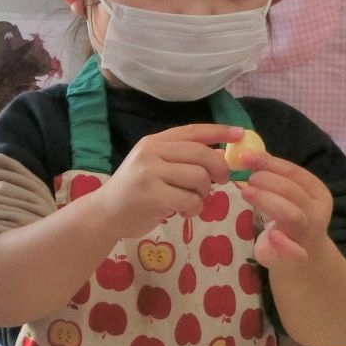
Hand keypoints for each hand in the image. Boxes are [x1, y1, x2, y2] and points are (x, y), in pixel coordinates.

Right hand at [92, 124, 236, 240]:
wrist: (104, 213)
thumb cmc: (134, 191)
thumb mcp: (154, 167)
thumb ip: (182, 158)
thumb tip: (221, 154)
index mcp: (153, 142)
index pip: (192, 131)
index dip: (219, 131)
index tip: (240, 133)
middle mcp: (151, 153)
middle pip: (202, 154)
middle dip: (219, 170)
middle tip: (220, 182)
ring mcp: (150, 174)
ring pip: (199, 178)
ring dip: (204, 194)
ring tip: (192, 201)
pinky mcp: (152, 196)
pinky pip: (191, 201)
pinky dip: (194, 209)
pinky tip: (182, 212)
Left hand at [235, 149, 333, 267]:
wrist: (301, 258)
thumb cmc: (286, 219)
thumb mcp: (283, 194)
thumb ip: (269, 176)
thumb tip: (242, 154)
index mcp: (316, 191)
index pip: (293, 171)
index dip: (268, 162)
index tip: (244, 156)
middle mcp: (317, 211)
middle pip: (291, 190)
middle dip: (266, 181)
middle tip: (245, 179)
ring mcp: (309, 234)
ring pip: (291, 215)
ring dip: (267, 201)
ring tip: (246, 193)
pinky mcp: (298, 256)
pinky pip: (295, 251)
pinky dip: (284, 244)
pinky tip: (271, 235)